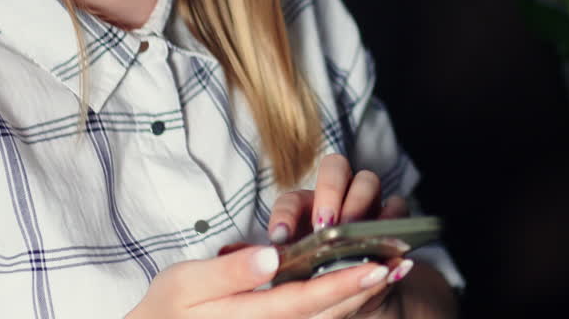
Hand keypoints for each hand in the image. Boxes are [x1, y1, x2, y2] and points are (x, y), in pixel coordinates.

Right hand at [125, 243, 402, 318]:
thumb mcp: (183, 284)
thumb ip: (228, 271)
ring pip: (327, 318)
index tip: (376, 266)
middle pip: (327, 313)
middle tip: (402, 263)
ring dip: (362, 295)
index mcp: (248, 316)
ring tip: (394, 270)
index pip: (306, 299)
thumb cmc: (165, 309)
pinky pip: (314, 318)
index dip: (343, 283)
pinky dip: (343, 302)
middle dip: (366, 288)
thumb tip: (272, 256)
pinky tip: (363, 283)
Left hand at [265, 154, 415, 316]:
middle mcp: (338, 196)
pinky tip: (384, 238)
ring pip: (368, 180)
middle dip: (330, 191)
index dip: (285, 216)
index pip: (291, 201)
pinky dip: (391, 218)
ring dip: (359, 203)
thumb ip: (290, 267)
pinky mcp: (393, 217)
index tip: (280, 238)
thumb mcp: (299, 277)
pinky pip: (397, 205)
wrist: (353, 292)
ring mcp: (368, 202)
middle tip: (324, 225)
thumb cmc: (319, 279)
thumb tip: (272, 262)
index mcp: (305, 208)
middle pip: (335, 167)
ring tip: (353, 231)